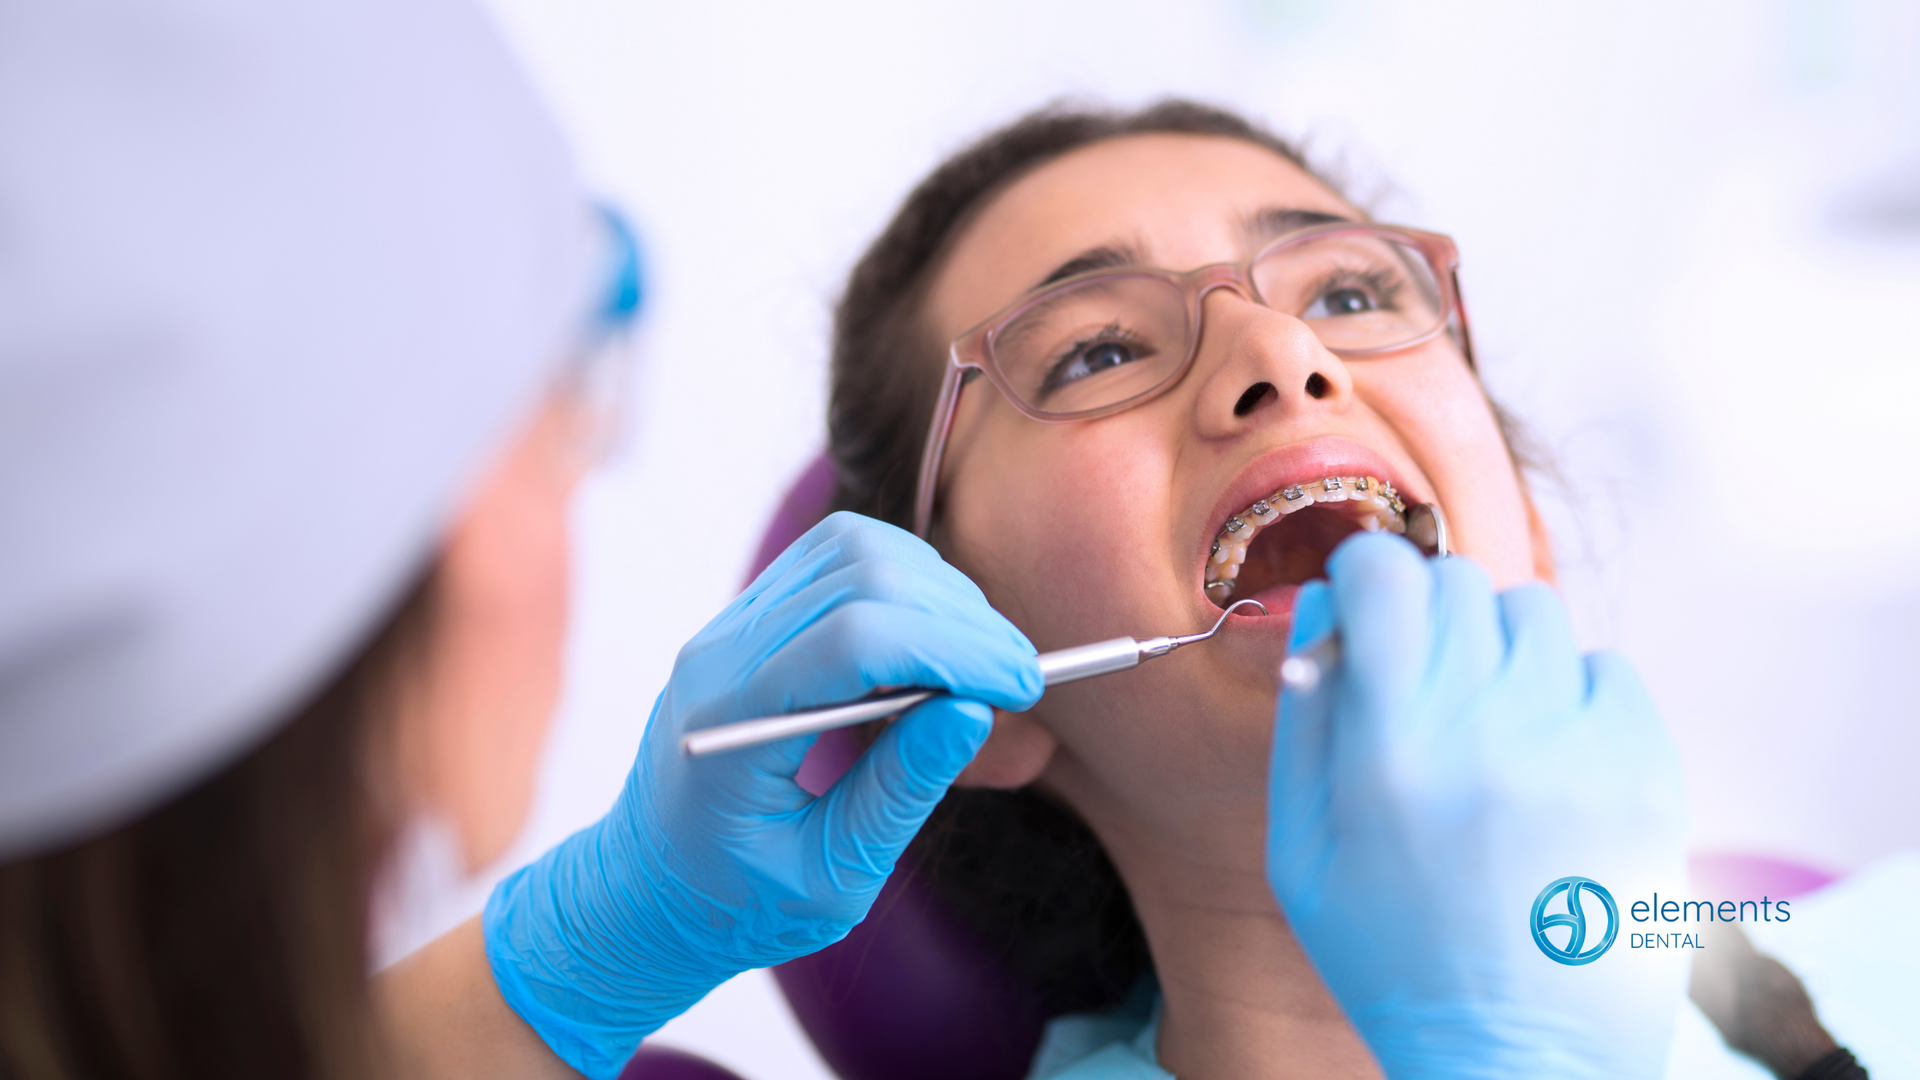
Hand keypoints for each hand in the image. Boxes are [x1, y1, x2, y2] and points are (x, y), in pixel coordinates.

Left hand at [484, 512, 1042, 1078]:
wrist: (645, 893)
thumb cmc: (732, 904)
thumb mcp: (828, 878)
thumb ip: (898, 792)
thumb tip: (973, 712)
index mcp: (730, 721)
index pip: (857, 638)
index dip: (956, 650)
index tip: (1023, 687)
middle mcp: (721, 653)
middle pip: (860, 575)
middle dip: (960, 618)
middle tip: (1020, 678)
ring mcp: (728, 626)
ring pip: (850, 550)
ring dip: (935, 591)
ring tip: (981, 662)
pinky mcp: (748, 619)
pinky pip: (833, 560)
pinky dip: (902, 582)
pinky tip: (935, 641)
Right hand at [1267, 532, 1687, 1078]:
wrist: (1519, 1055)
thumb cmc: (1391, 953)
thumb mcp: (1302, 849)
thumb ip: (1304, 720)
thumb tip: (1321, 610)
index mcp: (1394, 748)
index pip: (1386, 575)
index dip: (1362, 571)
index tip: (1360, 596)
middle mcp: (1492, 729)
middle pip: (1459, 581)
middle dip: (1425, 610)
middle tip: (1419, 675)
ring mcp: (1581, 746)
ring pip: (1535, 610)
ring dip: (1497, 645)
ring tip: (1485, 718)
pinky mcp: (1649, 768)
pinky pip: (1606, 665)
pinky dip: (1570, 690)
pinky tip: (1545, 753)